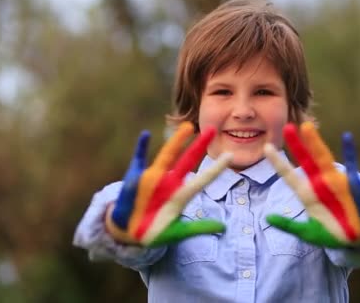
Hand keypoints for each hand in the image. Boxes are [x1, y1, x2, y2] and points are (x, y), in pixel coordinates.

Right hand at [107, 122, 231, 246]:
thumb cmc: (155, 232)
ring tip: (188, 126)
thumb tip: (224, 227)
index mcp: (180, 195)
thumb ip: (199, 228)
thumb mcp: (178, 232)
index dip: (216, 168)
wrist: (129, 233)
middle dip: (199, 145)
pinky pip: (138, 159)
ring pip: (166, 155)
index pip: (203, 179)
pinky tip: (146, 135)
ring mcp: (152, 178)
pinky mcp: (135, 178)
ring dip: (176, 141)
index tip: (230, 155)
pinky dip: (141, 147)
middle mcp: (169, 183)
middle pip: (188, 160)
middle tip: (213, 129)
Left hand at [263, 122, 359, 247]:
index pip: (289, 175)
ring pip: (323, 158)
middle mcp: (320, 184)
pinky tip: (347, 137)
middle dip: (297, 145)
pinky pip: (352, 166)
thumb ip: (288, 226)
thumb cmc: (332, 234)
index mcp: (308, 194)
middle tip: (286, 127)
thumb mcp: (308, 232)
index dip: (278, 162)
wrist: (358, 239)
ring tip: (307, 127)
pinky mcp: (353, 185)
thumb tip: (267, 218)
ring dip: (316, 143)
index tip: (266, 147)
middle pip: (306, 161)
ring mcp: (336, 182)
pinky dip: (350, 152)